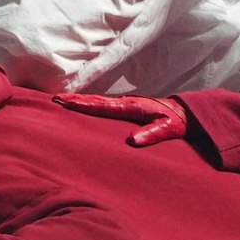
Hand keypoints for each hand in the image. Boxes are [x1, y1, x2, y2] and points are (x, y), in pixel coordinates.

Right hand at [50, 92, 187, 146]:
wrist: (185, 112)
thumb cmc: (176, 123)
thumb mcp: (167, 130)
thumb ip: (151, 135)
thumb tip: (132, 141)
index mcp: (132, 107)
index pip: (103, 106)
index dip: (84, 105)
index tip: (66, 103)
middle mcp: (125, 102)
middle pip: (95, 100)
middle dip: (75, 99)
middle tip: (55, 98)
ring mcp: (125, 102)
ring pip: (97, 100)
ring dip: (79, 99)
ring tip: (62, 99)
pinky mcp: (126, 105)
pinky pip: (103, 103)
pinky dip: (89, 102)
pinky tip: (83, 104)